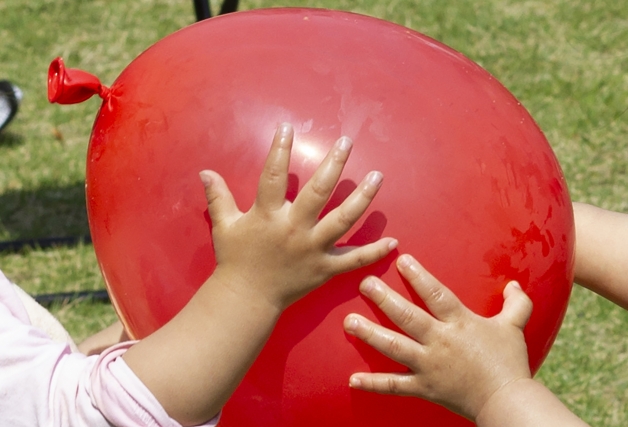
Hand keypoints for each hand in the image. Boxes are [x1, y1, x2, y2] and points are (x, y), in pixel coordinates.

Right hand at [199, 123, 397, 309]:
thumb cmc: (235, 260)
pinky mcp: (325, 269)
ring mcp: (313, 249)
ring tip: (378, 176)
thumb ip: (219, 198)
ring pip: (343, 220)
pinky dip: (374, 252)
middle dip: (334, 164)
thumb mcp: (224, 227)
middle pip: (318, 192)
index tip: (288, 127)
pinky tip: (394, 241)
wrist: (246, 300)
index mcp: (267, 215)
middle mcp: (294, 229)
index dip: (279, 149)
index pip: (273, 175)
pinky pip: (353, 260)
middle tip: (347, 142)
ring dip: (363, 198)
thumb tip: (205, 171)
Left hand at [343, 254, 532, 420]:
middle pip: (408, 316)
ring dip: (370, 334)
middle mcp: (441, 342)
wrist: (507, 402)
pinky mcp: (424, 387)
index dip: (418, 276)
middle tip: (364, 284)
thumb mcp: (514, 327)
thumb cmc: (510, 362)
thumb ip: (516, 303)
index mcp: (460, 323)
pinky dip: (373, 384)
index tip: (401, 261)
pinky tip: (352, 379)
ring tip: (349, 322)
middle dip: (384, 299)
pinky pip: (395, 385)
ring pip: (394, 347)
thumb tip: (514, 284)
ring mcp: (429, 366)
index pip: (436, 294)